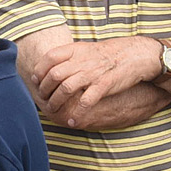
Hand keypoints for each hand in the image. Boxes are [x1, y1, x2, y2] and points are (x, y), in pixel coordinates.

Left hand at [36, 36, 159, 123]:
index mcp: (76, 49)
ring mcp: (92, 73)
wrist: (135, 54)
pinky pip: (85, 102)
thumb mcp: (87, 48)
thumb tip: (51, 66)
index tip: (36, 80)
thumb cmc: (109, 53)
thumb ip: (70, 56)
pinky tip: (72, 121)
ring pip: (65, 89)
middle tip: (42, 99)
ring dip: (55, 103)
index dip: (39, 70)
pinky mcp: (103, 85)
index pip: (49, 57)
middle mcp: (82, 61)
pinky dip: (77, 113)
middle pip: (54, 75)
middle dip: (44, 90)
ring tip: (53, 111)